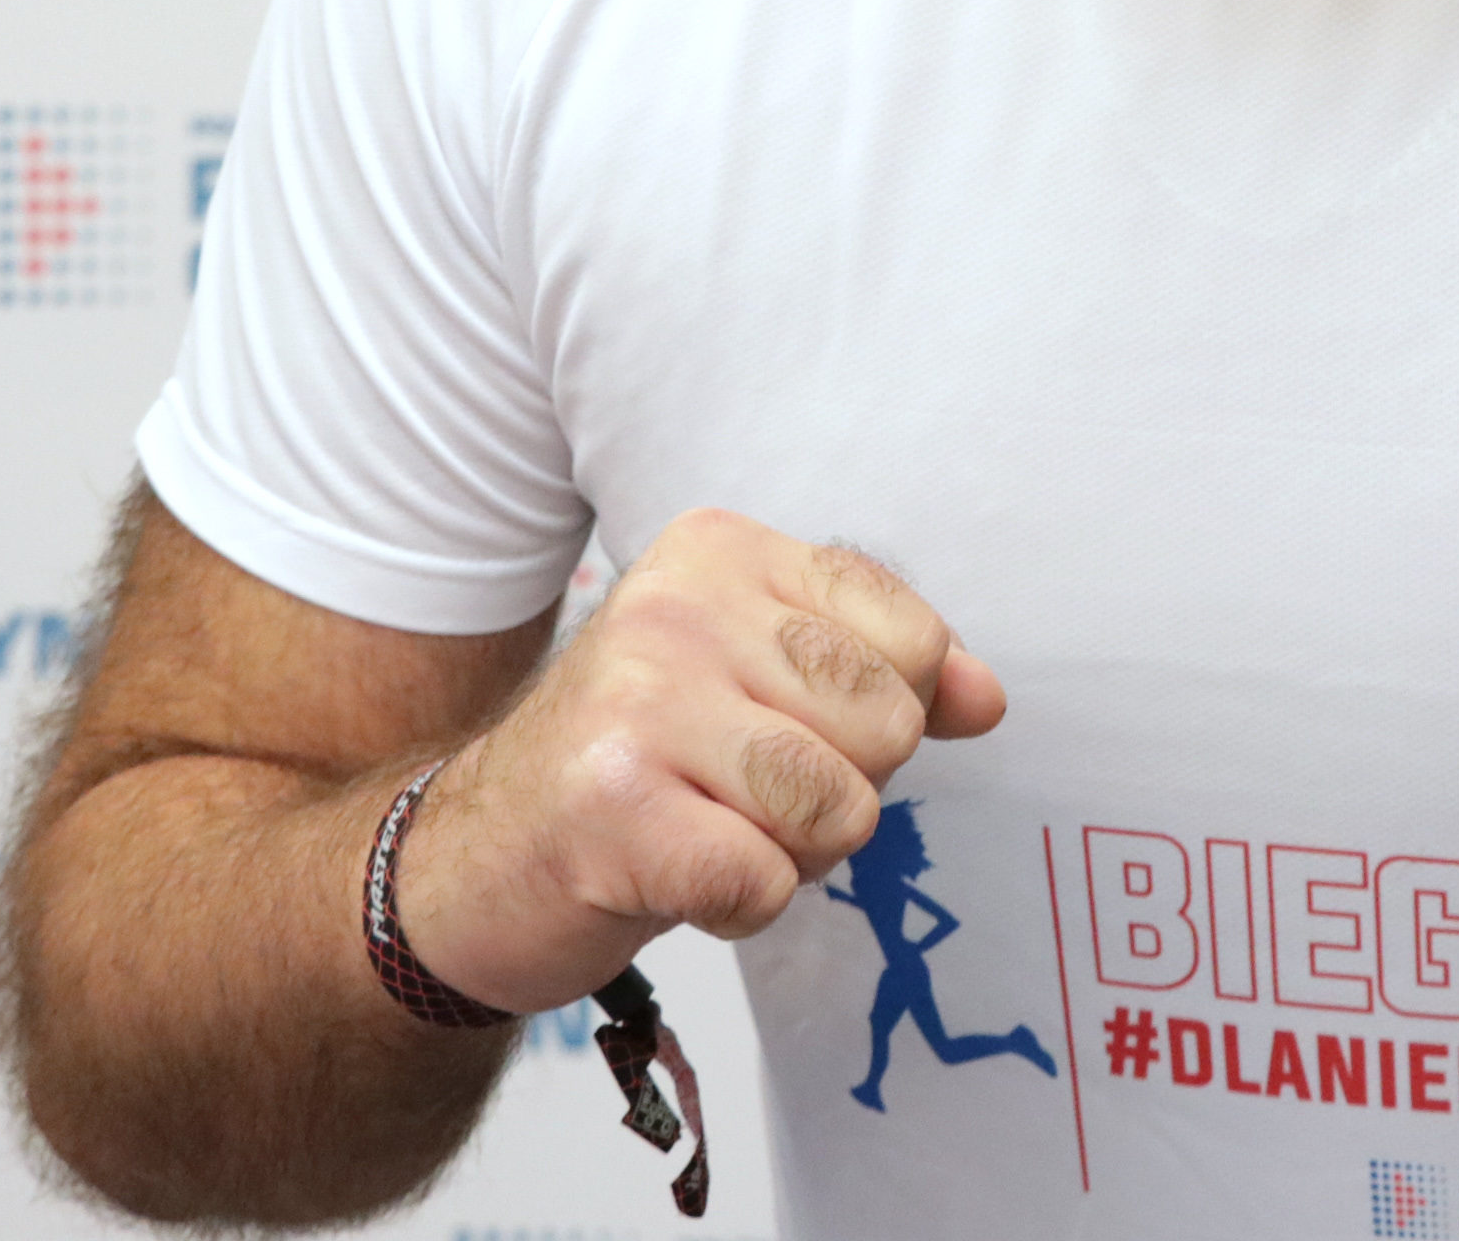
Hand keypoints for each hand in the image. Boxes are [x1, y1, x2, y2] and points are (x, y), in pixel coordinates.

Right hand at [390, 510, 1003, 1011]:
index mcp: (721, 552)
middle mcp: (677, 607)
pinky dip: (741, 906)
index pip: (913, 637)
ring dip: (793, 855)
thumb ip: (886, 675)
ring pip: (840, 807)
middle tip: (738, 793)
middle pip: (888, 725)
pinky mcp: (612, 811)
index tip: (786, 725)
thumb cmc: (641, 767)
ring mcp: (638, 703)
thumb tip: (989, 696)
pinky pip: (764, 881)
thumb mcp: (764, 686)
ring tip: (710, 831)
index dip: (883, 717)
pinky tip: (675, 877)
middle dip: (842, 789)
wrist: (470, 863)